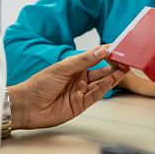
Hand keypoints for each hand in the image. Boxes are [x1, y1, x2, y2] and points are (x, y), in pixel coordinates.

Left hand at [7, 47, 126, 129]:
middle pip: (101, 71)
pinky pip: (96, 95)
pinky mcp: (80, 105)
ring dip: (113, 75)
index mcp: (74, 67)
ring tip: (124, 68)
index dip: (107, 53)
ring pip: (101, 83)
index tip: (119, 47)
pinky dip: (106, 87)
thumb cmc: (39, 84)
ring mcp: (80, 92)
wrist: (27, 106)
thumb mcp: (62, 68)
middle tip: (127, 59)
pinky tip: (113, 79)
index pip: (94, 58)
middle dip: (114, 65)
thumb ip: (84, 60)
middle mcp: (79, 79)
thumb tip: (102, 50)